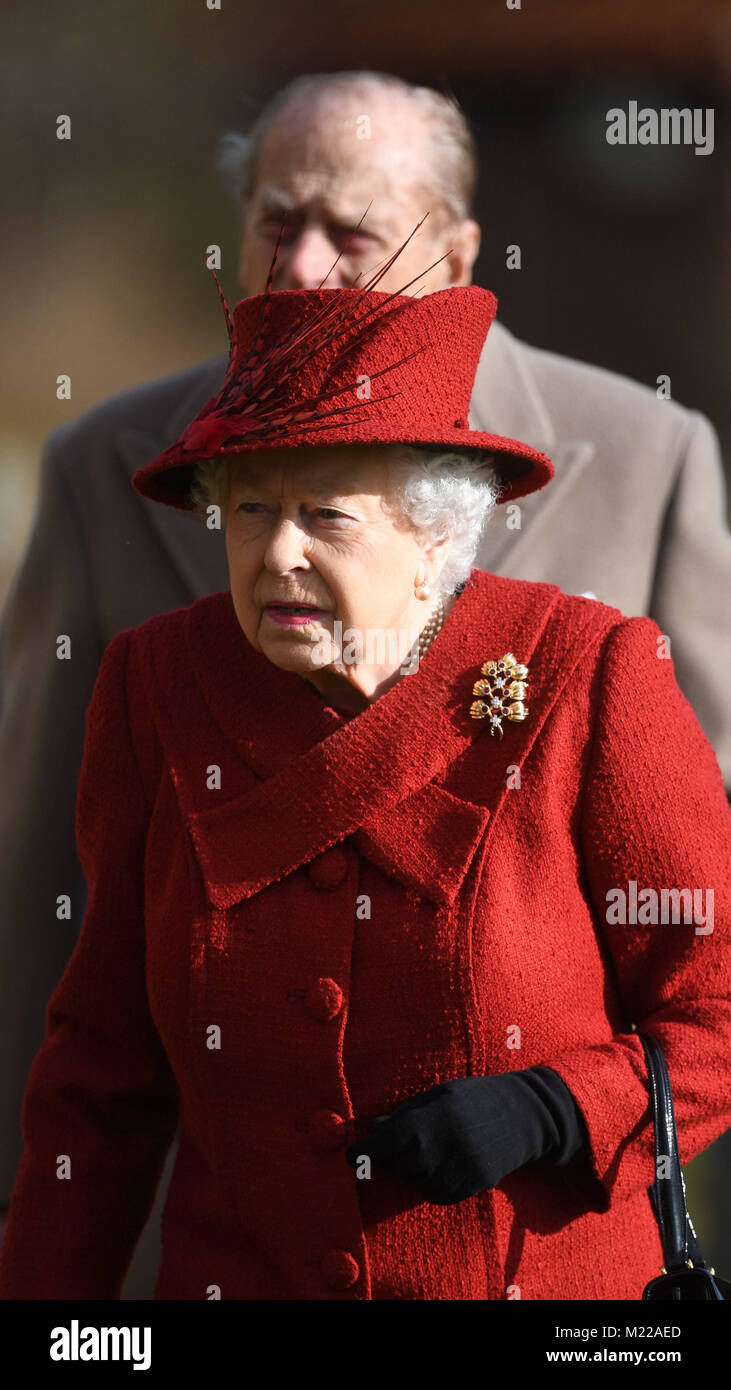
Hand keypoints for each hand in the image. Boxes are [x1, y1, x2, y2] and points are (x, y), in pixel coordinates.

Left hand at [345, 1068, 585, 1205]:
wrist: (523, 1118)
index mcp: (424, 1124)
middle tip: (407, 1137)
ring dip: (410, 1167)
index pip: (379, 1147)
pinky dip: (429, 1180)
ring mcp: (450, 1175)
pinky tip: (443, 1160)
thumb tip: (372, 1130)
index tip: (351, 1156)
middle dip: (391, 1154)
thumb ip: (404, 1114)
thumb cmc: (475, 1098)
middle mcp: (434, 1153)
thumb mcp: (438, 1095)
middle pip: (393, 1165)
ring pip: (412, 1181)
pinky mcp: (465, 1190)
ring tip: (432, 1145)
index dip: (361, 1153)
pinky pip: (432, 1193)